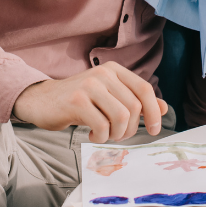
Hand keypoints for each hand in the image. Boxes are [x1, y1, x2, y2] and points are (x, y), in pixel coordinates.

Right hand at [13, 61, 168, 142]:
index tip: (154, 130)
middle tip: (116, 135)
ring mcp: (90, 85)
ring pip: (121, 116)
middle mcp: (104, 73)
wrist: (42, 100)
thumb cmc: (78, 102)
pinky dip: (100, 137)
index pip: (144, 88)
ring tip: (105, 135)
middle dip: (130, 129)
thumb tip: (163, 107)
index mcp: (114, 70)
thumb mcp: (108, 97)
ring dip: (116, 134)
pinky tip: (91, 134)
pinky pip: (102, 125)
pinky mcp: (77, 101)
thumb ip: (134, 100)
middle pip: (134, 106)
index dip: (153, 112)